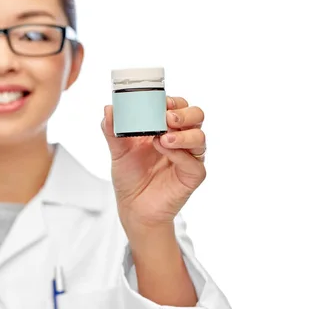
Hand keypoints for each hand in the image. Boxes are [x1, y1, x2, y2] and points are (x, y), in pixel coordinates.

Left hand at [101, 96, 206, 234]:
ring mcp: (189, 157)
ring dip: (182, 134)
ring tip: (162, 138)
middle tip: (166, 118)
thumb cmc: (129, 176)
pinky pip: (195, 163)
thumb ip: (112, 130)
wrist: (133, 207)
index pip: (178, 106)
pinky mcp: (192, 176)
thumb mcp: (117, 150)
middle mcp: (181, 139)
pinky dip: (180, 154)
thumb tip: (109, 108)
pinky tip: (165, 151)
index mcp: (165, 128)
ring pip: (200, 137)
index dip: (173, 101)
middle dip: (184, 113)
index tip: (160, 101)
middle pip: (196, 116)